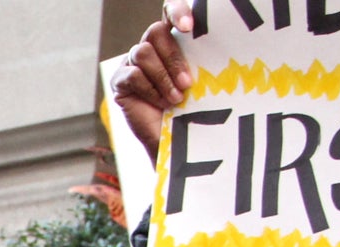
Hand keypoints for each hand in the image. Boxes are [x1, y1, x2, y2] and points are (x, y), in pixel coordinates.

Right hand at [109, 7, 194, 162]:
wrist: (176, 140)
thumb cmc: (194, 108)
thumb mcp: (203, 79)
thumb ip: (200, 58)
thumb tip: (218, 41)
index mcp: (173, 40)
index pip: (170, 12)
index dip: (177, 10)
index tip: (189, 26)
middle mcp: (151, 47)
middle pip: (156, 31)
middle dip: (173, 57)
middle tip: (187, 82)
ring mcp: (133, 63)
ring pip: (143, 52)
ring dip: (162, 76)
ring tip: (176, 98)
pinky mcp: (120, 81)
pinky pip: (132, 75)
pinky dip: (149, 90)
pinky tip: (161, 103)